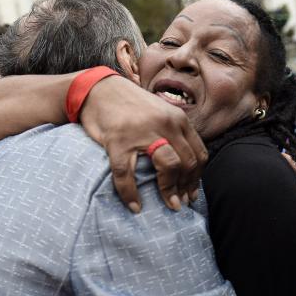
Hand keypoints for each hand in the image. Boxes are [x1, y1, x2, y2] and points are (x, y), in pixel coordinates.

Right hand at [80, 76, 207, 212]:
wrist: (97, 89)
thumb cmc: (129, 106)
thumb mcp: (160, 113)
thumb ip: (173, 131)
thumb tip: (185, 161)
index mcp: (177, 119)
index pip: (198, 152)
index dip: (197, 177)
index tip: (192, 193)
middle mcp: (165, 124)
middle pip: (187, 162)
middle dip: (187, 188)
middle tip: (182, 204)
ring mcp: (141, 132)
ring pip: (168, 166)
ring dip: (170, 191)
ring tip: (169, 206)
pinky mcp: (117, 141)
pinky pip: (126, 175)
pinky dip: (131, 194)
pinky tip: (134, 206)